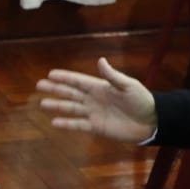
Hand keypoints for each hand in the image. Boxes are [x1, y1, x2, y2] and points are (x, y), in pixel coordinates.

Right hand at [37, 57, 157, 142]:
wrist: (151, 122)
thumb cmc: (142, 101)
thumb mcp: (129, 86)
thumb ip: (112, 76)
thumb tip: (100, 61)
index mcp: (100, 87)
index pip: (78, 81)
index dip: (65, 77)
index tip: (50, 74)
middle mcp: (93, 99)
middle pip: (70, 93)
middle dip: (55, 89)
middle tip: (39, 85)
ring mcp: (93, 113)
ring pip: (71, 108)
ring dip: (57, 106)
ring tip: (42, 104)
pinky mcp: (96, 127)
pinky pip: (78, 125)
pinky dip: (67, 124)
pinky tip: (55, 122)